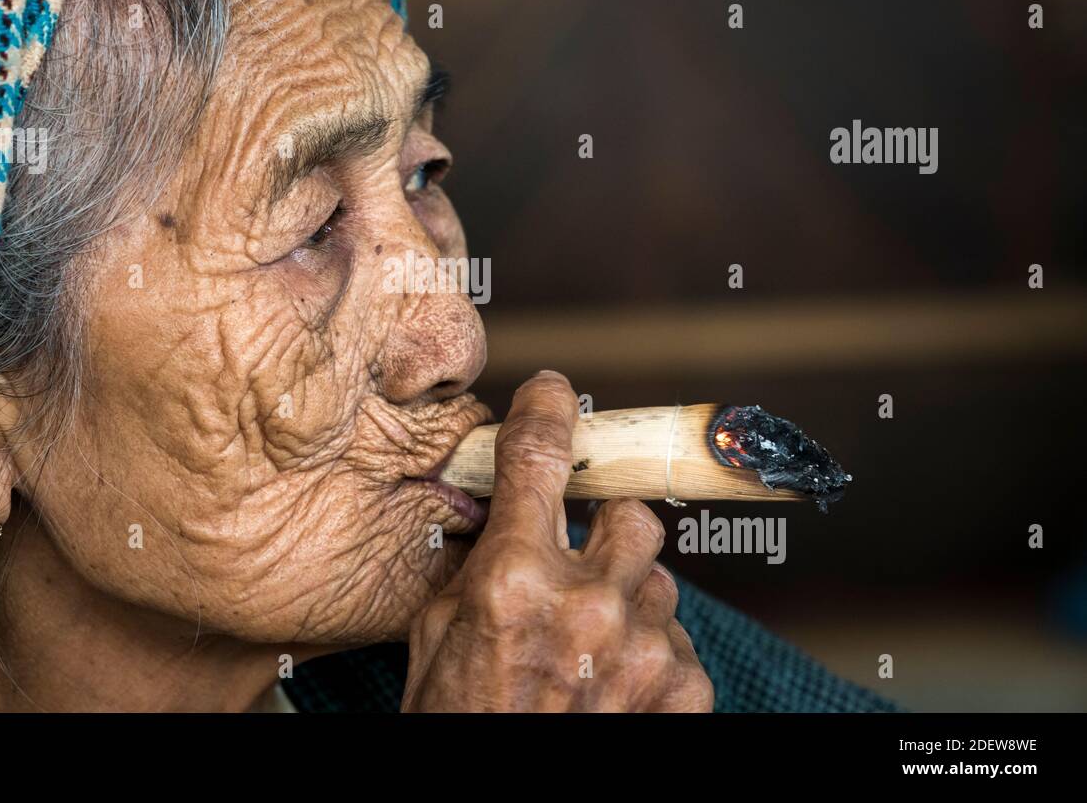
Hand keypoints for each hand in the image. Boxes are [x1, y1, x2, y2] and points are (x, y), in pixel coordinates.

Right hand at [401, 371, 713, 711]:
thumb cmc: (456, 723)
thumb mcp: (435, 634)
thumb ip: (475, 564)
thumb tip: (499, 511)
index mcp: (513, 578)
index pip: (541, 457)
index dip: (550, 410)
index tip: (556, 395)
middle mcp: (586, 602)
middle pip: (630, 513)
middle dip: (605, 529)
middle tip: (580, 560)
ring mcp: (643, 647)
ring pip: (658, 576)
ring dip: (627, 595)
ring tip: (590, 641)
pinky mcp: (684, 688)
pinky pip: (677, 634)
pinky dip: (649, 649)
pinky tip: (613, 682)